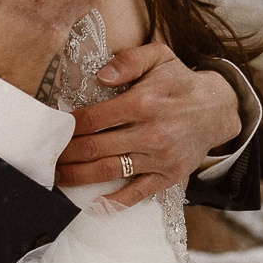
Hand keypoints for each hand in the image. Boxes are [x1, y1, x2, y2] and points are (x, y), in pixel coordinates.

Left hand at [56, 42, 242, 207]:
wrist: (218, 110)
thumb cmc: (179, 82)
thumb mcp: (158, 57)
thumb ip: (128, 61)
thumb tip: (100, 76)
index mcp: (143, 102)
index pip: (92, 118)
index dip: (68, 127)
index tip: (52, 130)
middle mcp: (150, 132)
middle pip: (94, 147)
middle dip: (64, 154)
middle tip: (45, 158)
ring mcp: (159, 157)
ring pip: (108, 170)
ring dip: (77, 176)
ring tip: (56, 178)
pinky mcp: (168, 176)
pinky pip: (137, 193)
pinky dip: (113, 202)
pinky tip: (92, 205)